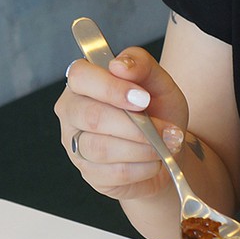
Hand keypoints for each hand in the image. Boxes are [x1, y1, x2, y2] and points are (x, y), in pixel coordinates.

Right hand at [54, 47, 188, 201]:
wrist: (167, 148)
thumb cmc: (158, 110)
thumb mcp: (159, 81)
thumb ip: (141, 64)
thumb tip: (120, 65)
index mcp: (83, 82)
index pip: (81, 77)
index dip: (111, 88)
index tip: (143, 99)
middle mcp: (72, 112)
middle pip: (91, 116)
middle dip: (135, 125)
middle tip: (166, 129)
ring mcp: (76, 145)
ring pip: (102, 148)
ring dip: (143, 148)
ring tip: (165, 145)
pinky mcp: (89, 174)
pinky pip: (113, 173)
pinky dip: (142, 168)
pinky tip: (154, 161)